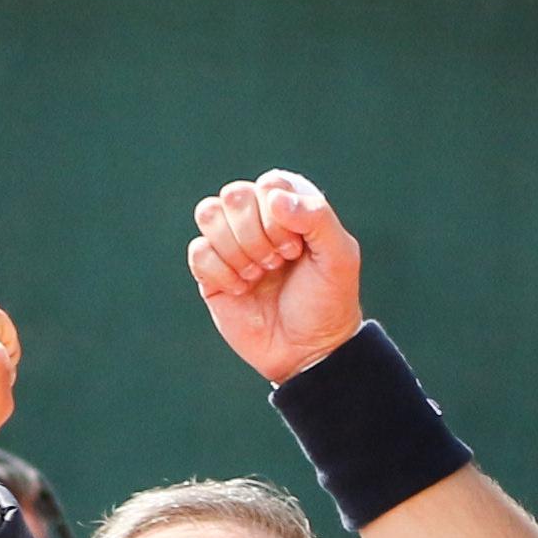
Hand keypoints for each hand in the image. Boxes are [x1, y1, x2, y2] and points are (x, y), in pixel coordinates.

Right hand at [188, 171, 367, 384]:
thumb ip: (317, 217)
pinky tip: (240, 290)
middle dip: (257, 236)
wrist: (307, 351)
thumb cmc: (327, 301)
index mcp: (288, 204)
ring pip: (209, 214)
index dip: (280, 218)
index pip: (269, 185)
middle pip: (235, 195)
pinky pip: (198, 251)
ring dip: (236, 250)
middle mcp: (256, 216)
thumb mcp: (340, 257)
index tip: (297, 250)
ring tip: (258, 275)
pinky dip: (221, 273)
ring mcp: (230, 242)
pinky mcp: (210, 270)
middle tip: (277, 263)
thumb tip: (273, 197)